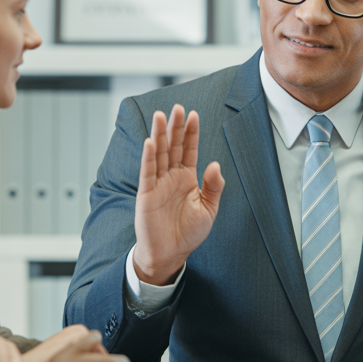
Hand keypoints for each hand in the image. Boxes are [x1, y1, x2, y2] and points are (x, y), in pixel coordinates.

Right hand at [131, 105, 224, 285]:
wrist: (170, 254)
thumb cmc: (188, 233)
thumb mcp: (208, 209)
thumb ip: (213, 187)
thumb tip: (216, 164)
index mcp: (187, 178)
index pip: (188, 150)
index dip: (190, 133)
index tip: (193, 115)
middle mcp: (171, 177)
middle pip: (172, 146)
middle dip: (175, 127)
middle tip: (178, 107)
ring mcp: (158, 183)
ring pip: (158, 154)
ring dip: (160, 135)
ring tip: (161, 116)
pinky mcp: (146, 193)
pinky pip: (147, 172)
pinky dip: (148, 157)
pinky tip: (151, 141)